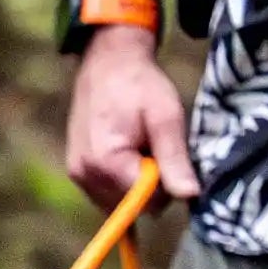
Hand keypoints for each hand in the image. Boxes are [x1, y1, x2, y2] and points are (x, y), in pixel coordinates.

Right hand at [65, 26, 199, 208]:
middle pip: (131, 207)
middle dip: (149, 185)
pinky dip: (122, 183)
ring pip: (120, 204)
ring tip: (137, 146)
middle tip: (152, 146)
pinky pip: (107, 196)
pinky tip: (126, 157)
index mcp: (106, 163)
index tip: (165, 151)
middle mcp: (86, 176)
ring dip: (135, 184)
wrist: (107, 62)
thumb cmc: (140, 83)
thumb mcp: (166, 115)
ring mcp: (78, 177)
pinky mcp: (77, 174)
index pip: (146, 201)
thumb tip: (190, 196)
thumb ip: (174, 158)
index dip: (165, 182)